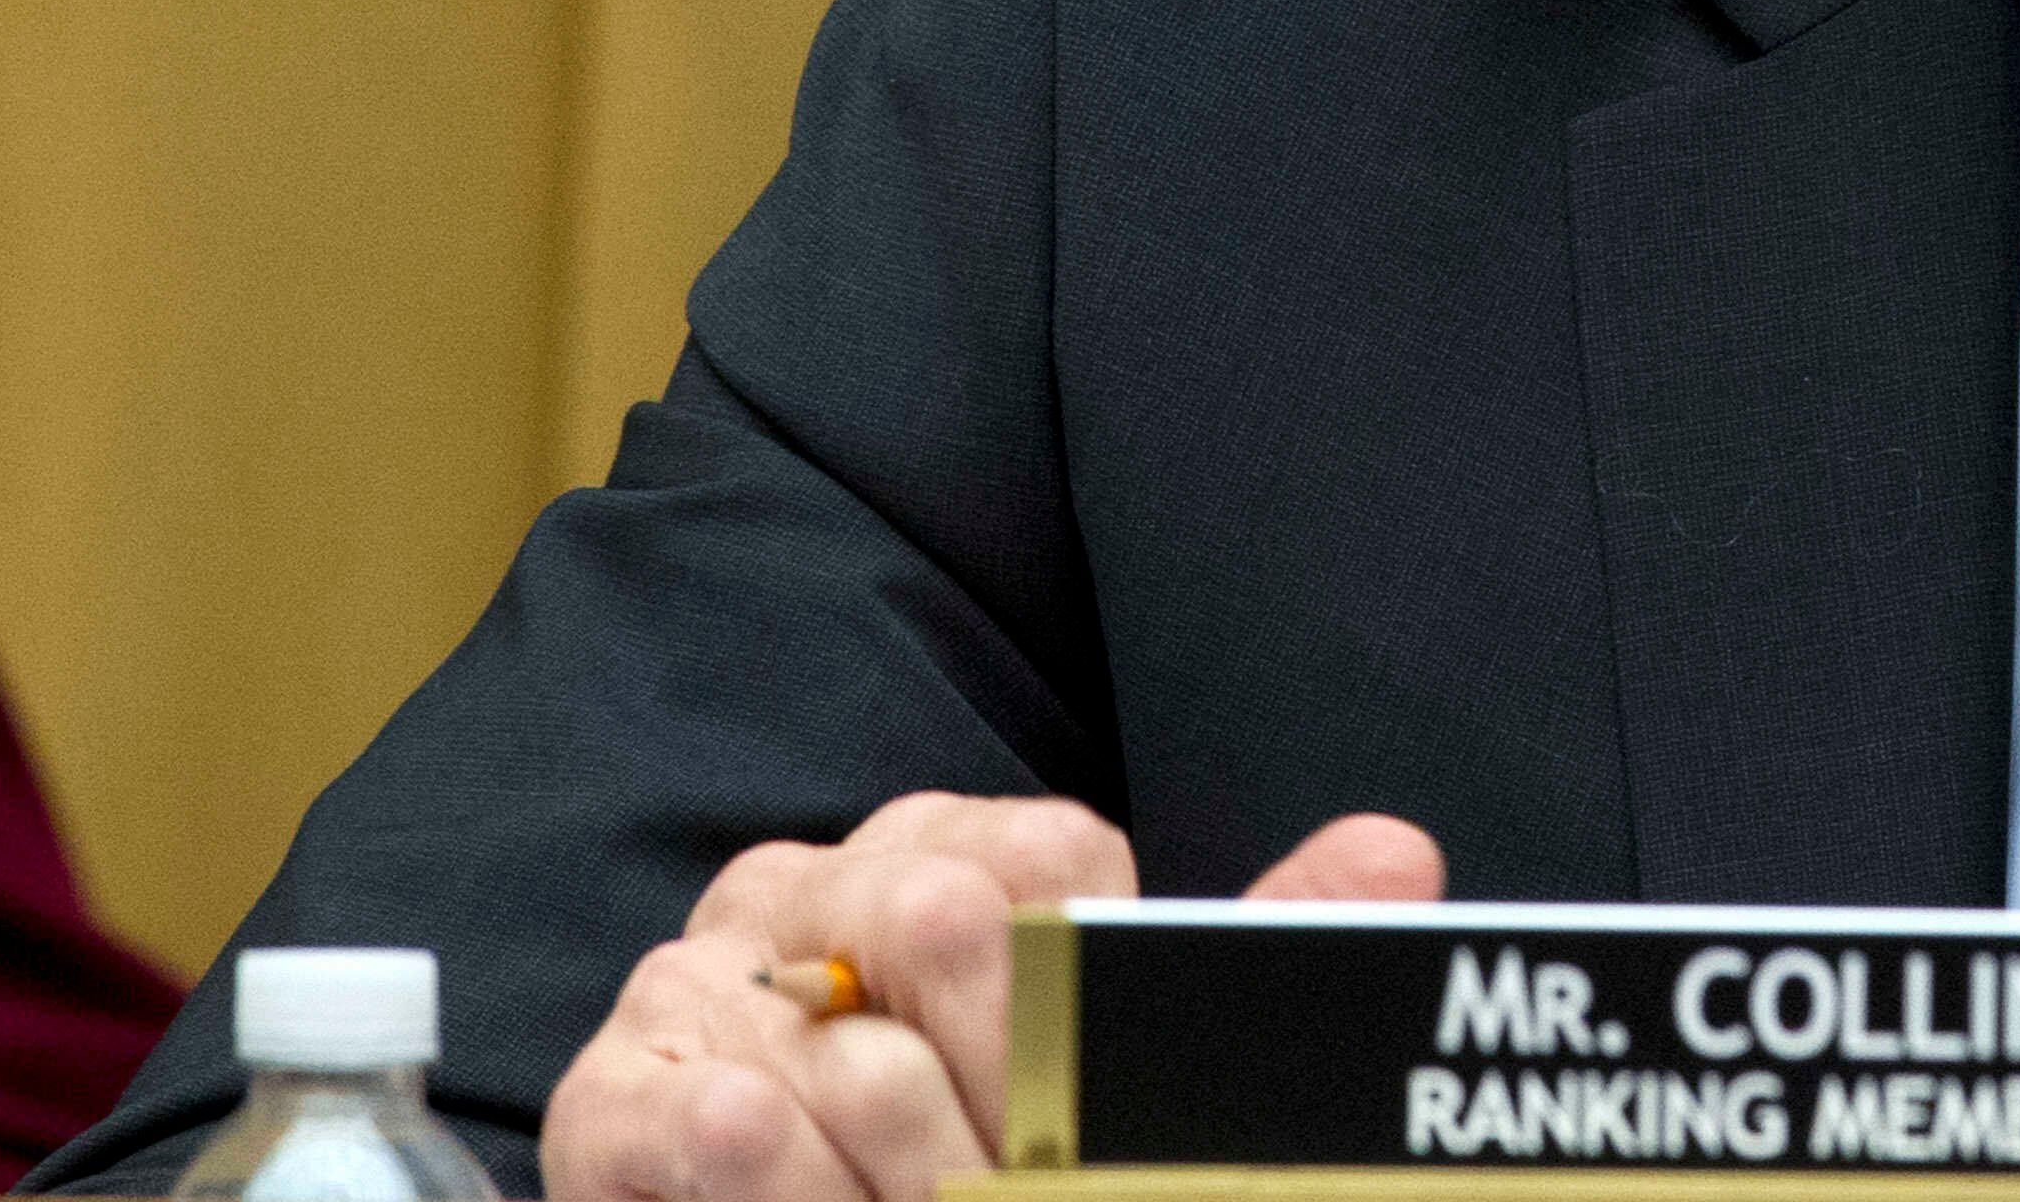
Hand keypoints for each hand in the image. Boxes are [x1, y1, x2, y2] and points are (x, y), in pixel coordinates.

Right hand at [543, 795, 1442, 1201]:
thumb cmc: (997, 1155)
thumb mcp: (1138, 1071)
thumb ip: (1255, 957)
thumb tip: (1399, 852)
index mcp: (964, 857)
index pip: (1054, 864)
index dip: (1089, 1000)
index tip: (1091, 1105)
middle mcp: (830, 887)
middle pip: (944, 930)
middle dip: (1010, 1100)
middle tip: (1019, 1177)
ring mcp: (709, 982)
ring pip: (839, 1053)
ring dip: (908, 1173)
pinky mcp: (621, 1092)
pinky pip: (701, 1115)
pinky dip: (764, 1179)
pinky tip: (802, 1189)